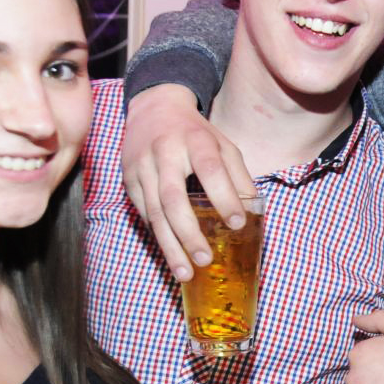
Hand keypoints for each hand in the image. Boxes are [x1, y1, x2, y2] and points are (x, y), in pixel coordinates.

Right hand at [121, 84, 257, 280]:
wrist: (153, 109)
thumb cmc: (196, 134)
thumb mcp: (224, 145)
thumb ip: (239, 177)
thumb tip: (254, 214)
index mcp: (195, 140)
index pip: (210, 169)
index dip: (224, 197)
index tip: (237, 224)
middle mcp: (165, 153)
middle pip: (173, 198)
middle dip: (189, 233)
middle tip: (205, 261)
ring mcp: (142, 167)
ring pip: (154, 212)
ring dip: (170, 246)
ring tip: (186, 273)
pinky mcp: (128, 180)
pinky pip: (144, 214)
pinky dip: (158, 237)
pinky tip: (172, 256)